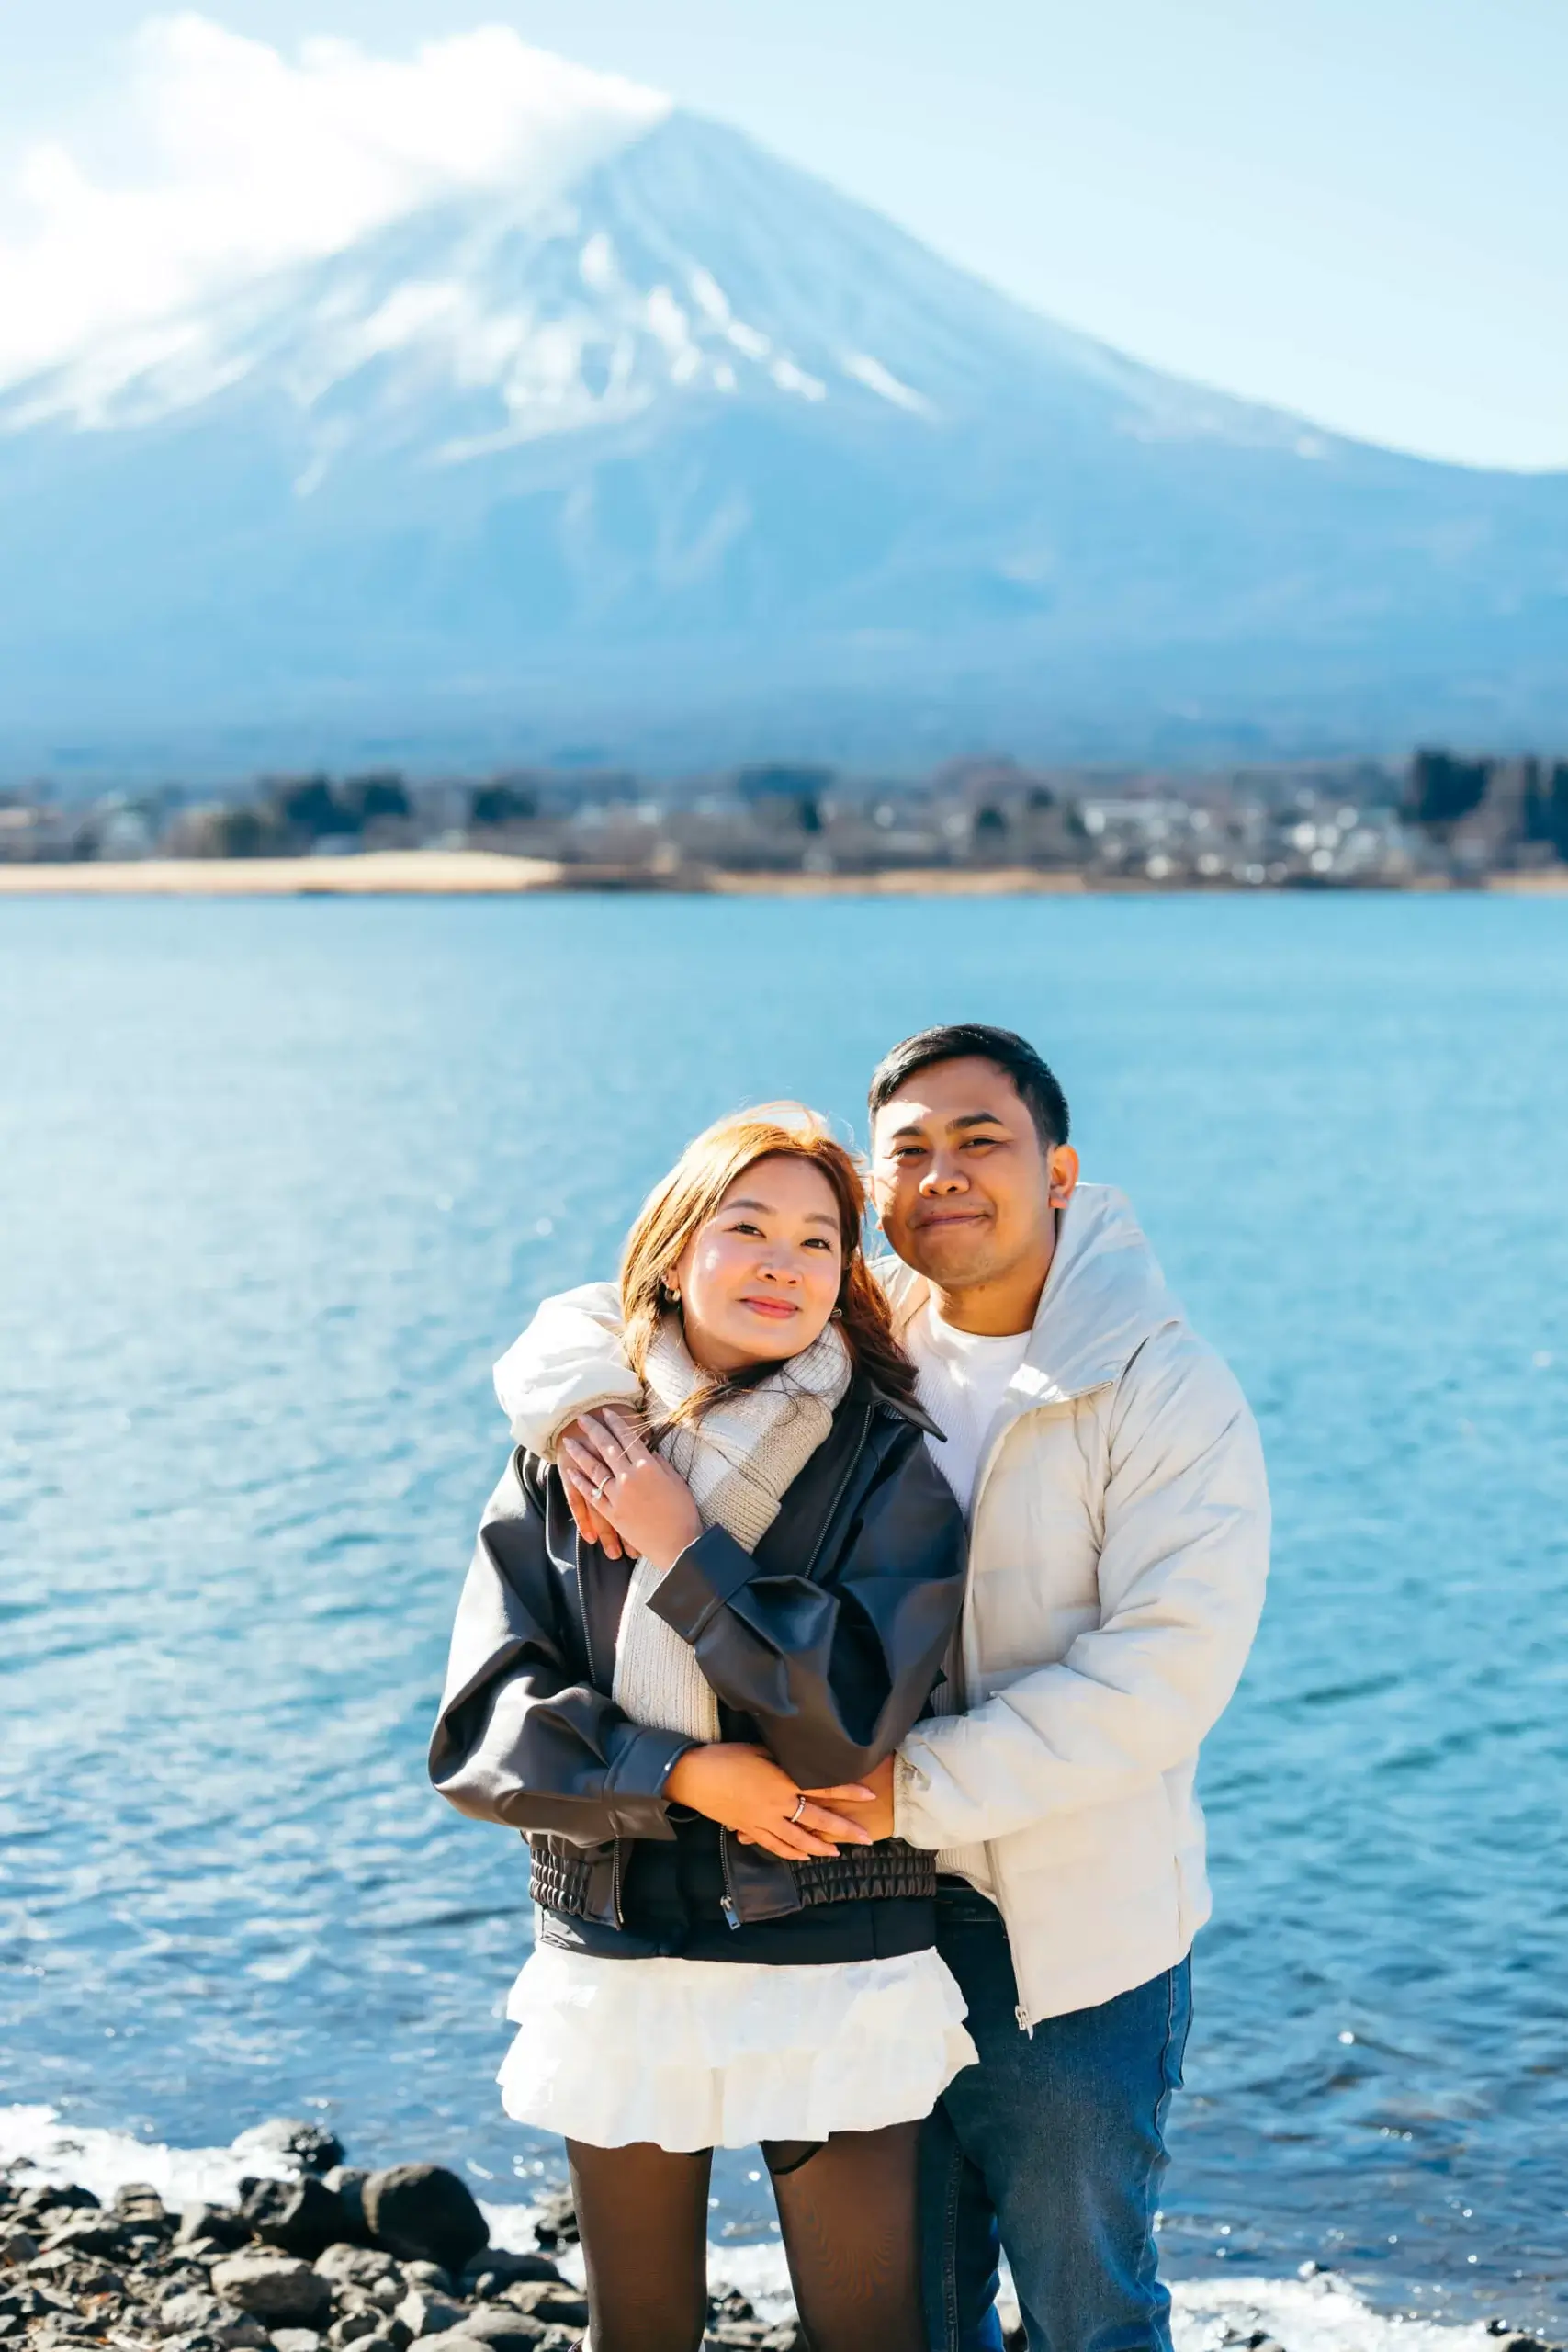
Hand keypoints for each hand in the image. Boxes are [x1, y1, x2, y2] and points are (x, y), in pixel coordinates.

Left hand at [560, 1409, 702, 1570]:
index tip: (606, 1411)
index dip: (616, 1423)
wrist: (677, 1544)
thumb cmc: (683, 1512)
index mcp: (648, 1466)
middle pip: (607, 1448)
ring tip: (569, 1442)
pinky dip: (581, 1482)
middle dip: (593, 1430)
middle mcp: (630, 1476)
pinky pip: (592, 1494)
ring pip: (594, 1468)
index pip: (627, 1438)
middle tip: (582, 1418)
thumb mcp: (676, 1480)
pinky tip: (571, 1472)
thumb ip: (660, 1463)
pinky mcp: (612, 1513)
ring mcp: (618, 1495)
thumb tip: (647, 1450)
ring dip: (580, 1453)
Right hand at [665, 1743, 877, 1862]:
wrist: (696, 1777)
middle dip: (844, 1830)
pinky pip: (776, 1846)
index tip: (869, 1795)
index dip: (848, 1792)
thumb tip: (805, 1762)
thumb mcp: (760, 1751)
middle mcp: (778, 1805)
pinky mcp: (751, 1830)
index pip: (823, 1788)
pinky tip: (804, 1857)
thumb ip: (785, 1760)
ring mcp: (764, 1821)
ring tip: (838, 1853)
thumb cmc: (727, 1758)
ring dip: (820, 1847)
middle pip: (817, 1820)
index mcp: (783, 1782)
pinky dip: (792, 1853)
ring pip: (799, 1840)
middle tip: (865, 1839)